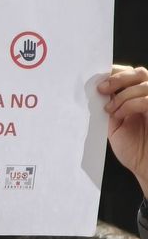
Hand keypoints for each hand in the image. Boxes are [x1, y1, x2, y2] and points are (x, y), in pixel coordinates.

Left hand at [101, 64, 147, 198]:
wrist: (144, 165)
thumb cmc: (133, 149)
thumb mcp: (114, 125)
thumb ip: (110, 108)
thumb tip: (96, 93)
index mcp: (138, 97)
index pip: (131, 76)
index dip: (116, 73)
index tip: (99, 80)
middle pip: (139, 73)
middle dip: (118, 78)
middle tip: (102, 89)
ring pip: (143, 83)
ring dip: (122, 95)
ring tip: (110, 110)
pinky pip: (147, 99)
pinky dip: (130, 104)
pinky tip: (119, 114)